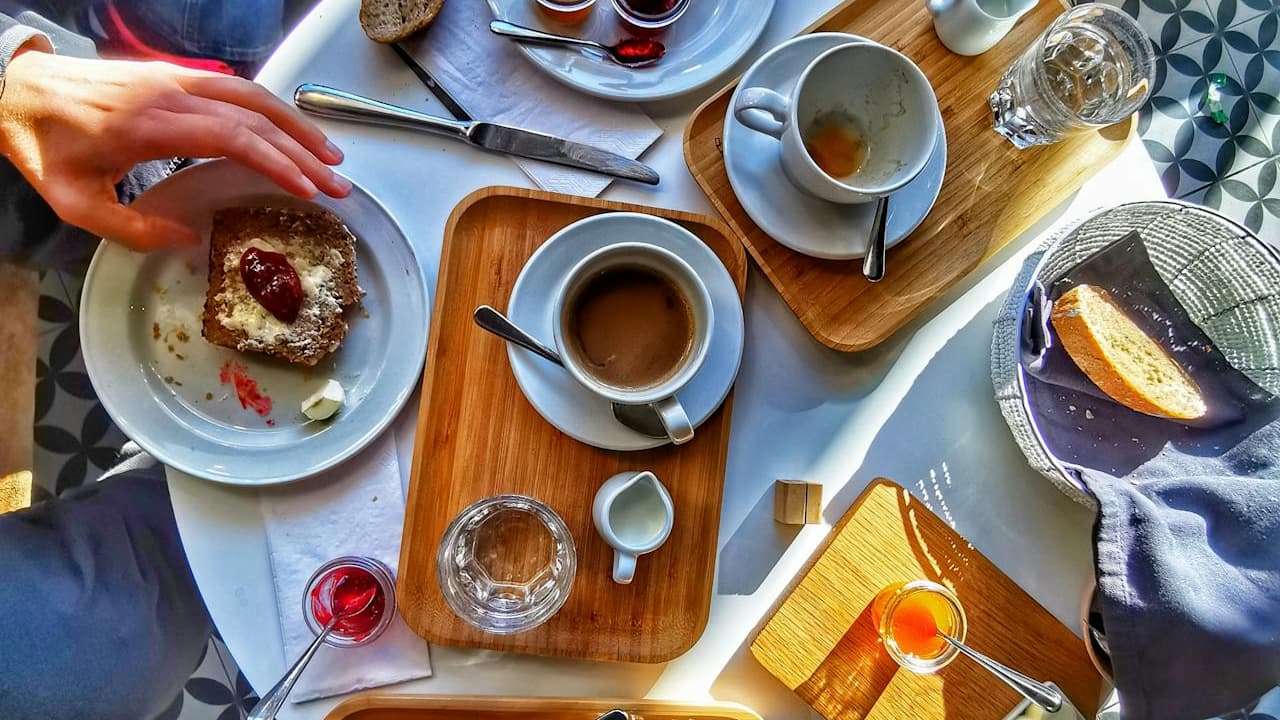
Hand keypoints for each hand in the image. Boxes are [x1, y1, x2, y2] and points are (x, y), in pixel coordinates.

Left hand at [0, 45, 350, 250]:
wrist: (16, 90)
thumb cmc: (44, 147)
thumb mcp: (75, 203)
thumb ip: (132, 229)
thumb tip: (189, 239)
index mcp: (149, 126)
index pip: (232, 137)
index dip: (276, 162)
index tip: (308, 188)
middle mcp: (171, 96)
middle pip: (255, 117)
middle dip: (303, 152)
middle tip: (338, 183)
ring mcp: (175, 81)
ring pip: (253, 96)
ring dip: (297, 126)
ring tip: (330, 156)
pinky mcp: (175, 77)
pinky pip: (237, 88)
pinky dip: (273, 110)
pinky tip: (292, 130)